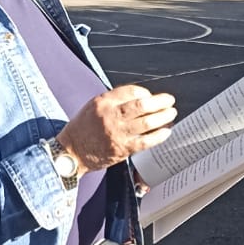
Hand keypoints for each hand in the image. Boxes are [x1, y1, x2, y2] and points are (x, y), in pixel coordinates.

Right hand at [58, 84, 176, 175]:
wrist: (72, 152)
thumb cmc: (83, 128)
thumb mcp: (93, 106)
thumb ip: (114, 100)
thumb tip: (140, 98)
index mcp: (103, 102)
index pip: (131, 92)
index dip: (145, 92)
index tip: (150, 96)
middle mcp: (110, 116)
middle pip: (142, 105)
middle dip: (160, 101)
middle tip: (169, 100)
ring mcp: (117, 133)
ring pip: (147, 123)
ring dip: (163, 117)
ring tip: (171, 113)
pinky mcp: (122, 149)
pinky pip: (145, 141)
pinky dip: (158, 136)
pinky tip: (166, 131)